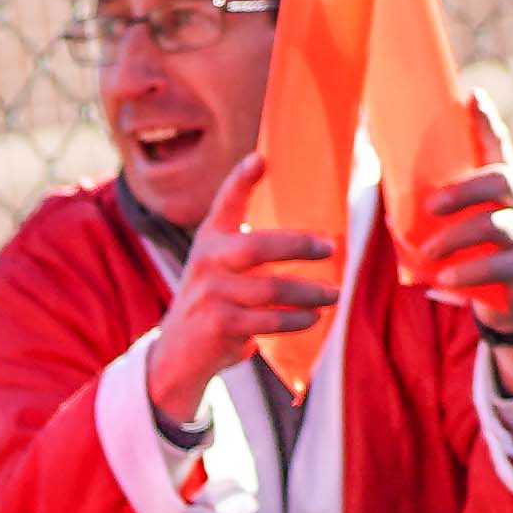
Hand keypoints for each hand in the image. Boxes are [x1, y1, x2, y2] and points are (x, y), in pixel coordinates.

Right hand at [151, 155, 341, 414]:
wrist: (179, 353)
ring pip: (271, 289)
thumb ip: (254, 249)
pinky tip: (313, 318)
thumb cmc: (216, 302)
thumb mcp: (223, 267)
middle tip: (330, 247)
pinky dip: (296, 320)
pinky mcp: (218, 324)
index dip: (241, 179)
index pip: (226, 202)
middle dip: (299, 245)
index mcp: (210, 238)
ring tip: (334, 293)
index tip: (260, 159)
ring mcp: (210, 293)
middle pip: (258, 246)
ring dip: (309, 291)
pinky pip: (267, 320)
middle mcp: (207, 260)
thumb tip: (319, 239)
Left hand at [410, 107, 512, 376]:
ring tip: (427, 252)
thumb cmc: (473, 249)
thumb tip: (380, 169)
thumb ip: (432, 196)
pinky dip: (469, 273)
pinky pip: (500, 266)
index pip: (498, 145)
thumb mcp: (458, 220)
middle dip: (465, 189)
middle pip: (503, 180)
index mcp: (504, 183)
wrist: (510, 299)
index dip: (488, 122)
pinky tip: (444, 280)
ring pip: (497, 226)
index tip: (474, 98)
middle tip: (430, 206)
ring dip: (457, 237)